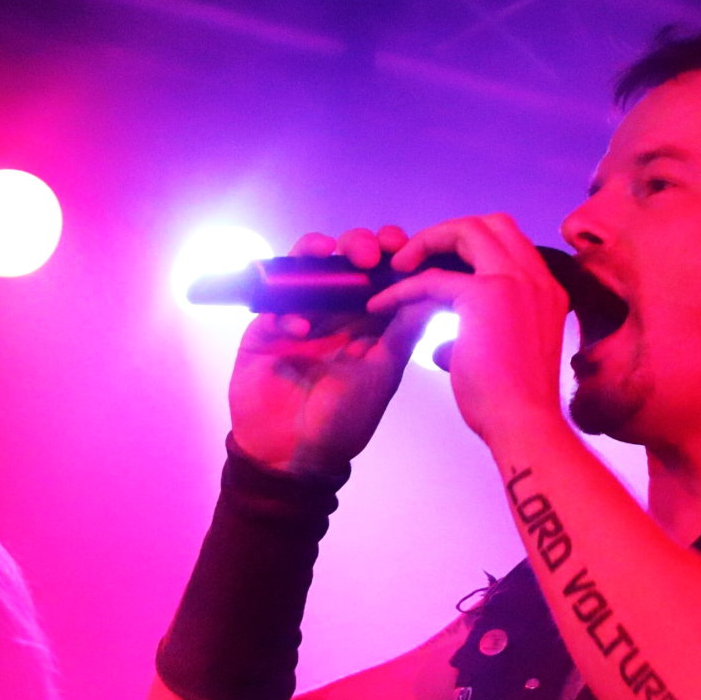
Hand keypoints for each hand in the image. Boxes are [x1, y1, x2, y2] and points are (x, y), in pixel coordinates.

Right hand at [227, 226, 436, 475]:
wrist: (295, 455)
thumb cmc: (345, 418)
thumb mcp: (383, 374)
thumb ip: (404, 332)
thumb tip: (435, 290)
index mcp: (368, 320)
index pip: (382, 272)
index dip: (393, 252)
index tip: (405, 246)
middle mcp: (335, 312)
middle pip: (344, 259)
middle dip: (358, 244)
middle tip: (369, 255)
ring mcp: (298, 315)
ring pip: (305, 267)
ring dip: (316, 252)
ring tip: (328, 256)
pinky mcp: (265, 328)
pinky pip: (272, 302)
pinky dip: (286, 308)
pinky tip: (298, 328)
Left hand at [367, 214, 568, 446]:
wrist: (523, 424)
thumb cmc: (511, 404)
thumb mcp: (501, 357)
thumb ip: (472, 340)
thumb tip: (440, 347)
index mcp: (546, 290)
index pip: (510, 245)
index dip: (471, 248)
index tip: (440, 267)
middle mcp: (537, 278)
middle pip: (492, 223)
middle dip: (449, 233)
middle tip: (416, 258)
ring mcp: (514, 281)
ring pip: (466, 231)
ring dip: (427, 243)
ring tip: (398, 265)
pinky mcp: (485, 295)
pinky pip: (432, 279)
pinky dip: (401, 289)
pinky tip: (380, 305)